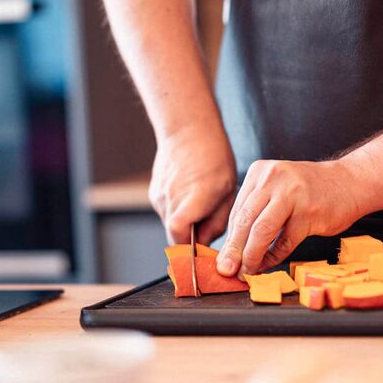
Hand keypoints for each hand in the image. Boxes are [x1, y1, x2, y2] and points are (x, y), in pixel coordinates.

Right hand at [149, 129, 236, 244]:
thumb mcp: (228, 190)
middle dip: (191, 239)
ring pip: (171, 225)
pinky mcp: (154, 194)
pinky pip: (167, 213)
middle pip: (176, 235)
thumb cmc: (213, 156)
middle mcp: (172, 198)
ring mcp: (159, 196)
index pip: (179, 234)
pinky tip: (189, 196)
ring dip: (185, 224)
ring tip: (200, 205)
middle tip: (208, 226)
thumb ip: (217, 222)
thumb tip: (205, 244)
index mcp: (195, 197)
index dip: (189, 249)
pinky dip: (178, 212)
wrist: (188, 130)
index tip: (201, 252)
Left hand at [216, 159, 360, 276]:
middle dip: (234, 250)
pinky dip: (274, 257)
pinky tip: (268, 264)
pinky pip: (285, 242)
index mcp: (260, 172)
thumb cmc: (310, 191)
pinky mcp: (309, 213)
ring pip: (261, 232)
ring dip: (251, 256)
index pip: (237, 211)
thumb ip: (257, 212)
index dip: (229, 239)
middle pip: (245, 221)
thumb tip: (233, 248)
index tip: (224, 258)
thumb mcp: (278, 190)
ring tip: (247, 271)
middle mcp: (273, 179)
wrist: (350, 182)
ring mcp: (292, 195)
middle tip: (227, 269)